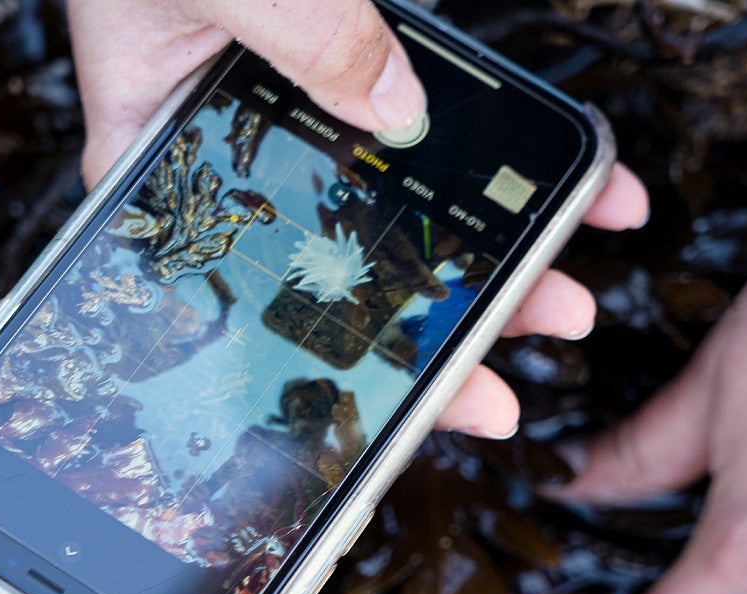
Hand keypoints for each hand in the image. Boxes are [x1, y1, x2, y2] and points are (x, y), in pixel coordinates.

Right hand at [66, 0, 649, 438]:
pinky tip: (584, 178)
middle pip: (343, 264)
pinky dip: (507, 153)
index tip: (421, 403)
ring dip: (494, 246)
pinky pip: (435, 120)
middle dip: (448, 313)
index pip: (242, 289)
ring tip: (570, 281)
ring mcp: (294, 106)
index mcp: (161, 152)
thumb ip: (303, 37)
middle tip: (531, 338)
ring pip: (401, 203)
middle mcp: (230, 146)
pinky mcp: (348, 58)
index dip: (333, 357)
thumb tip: (399, 108)